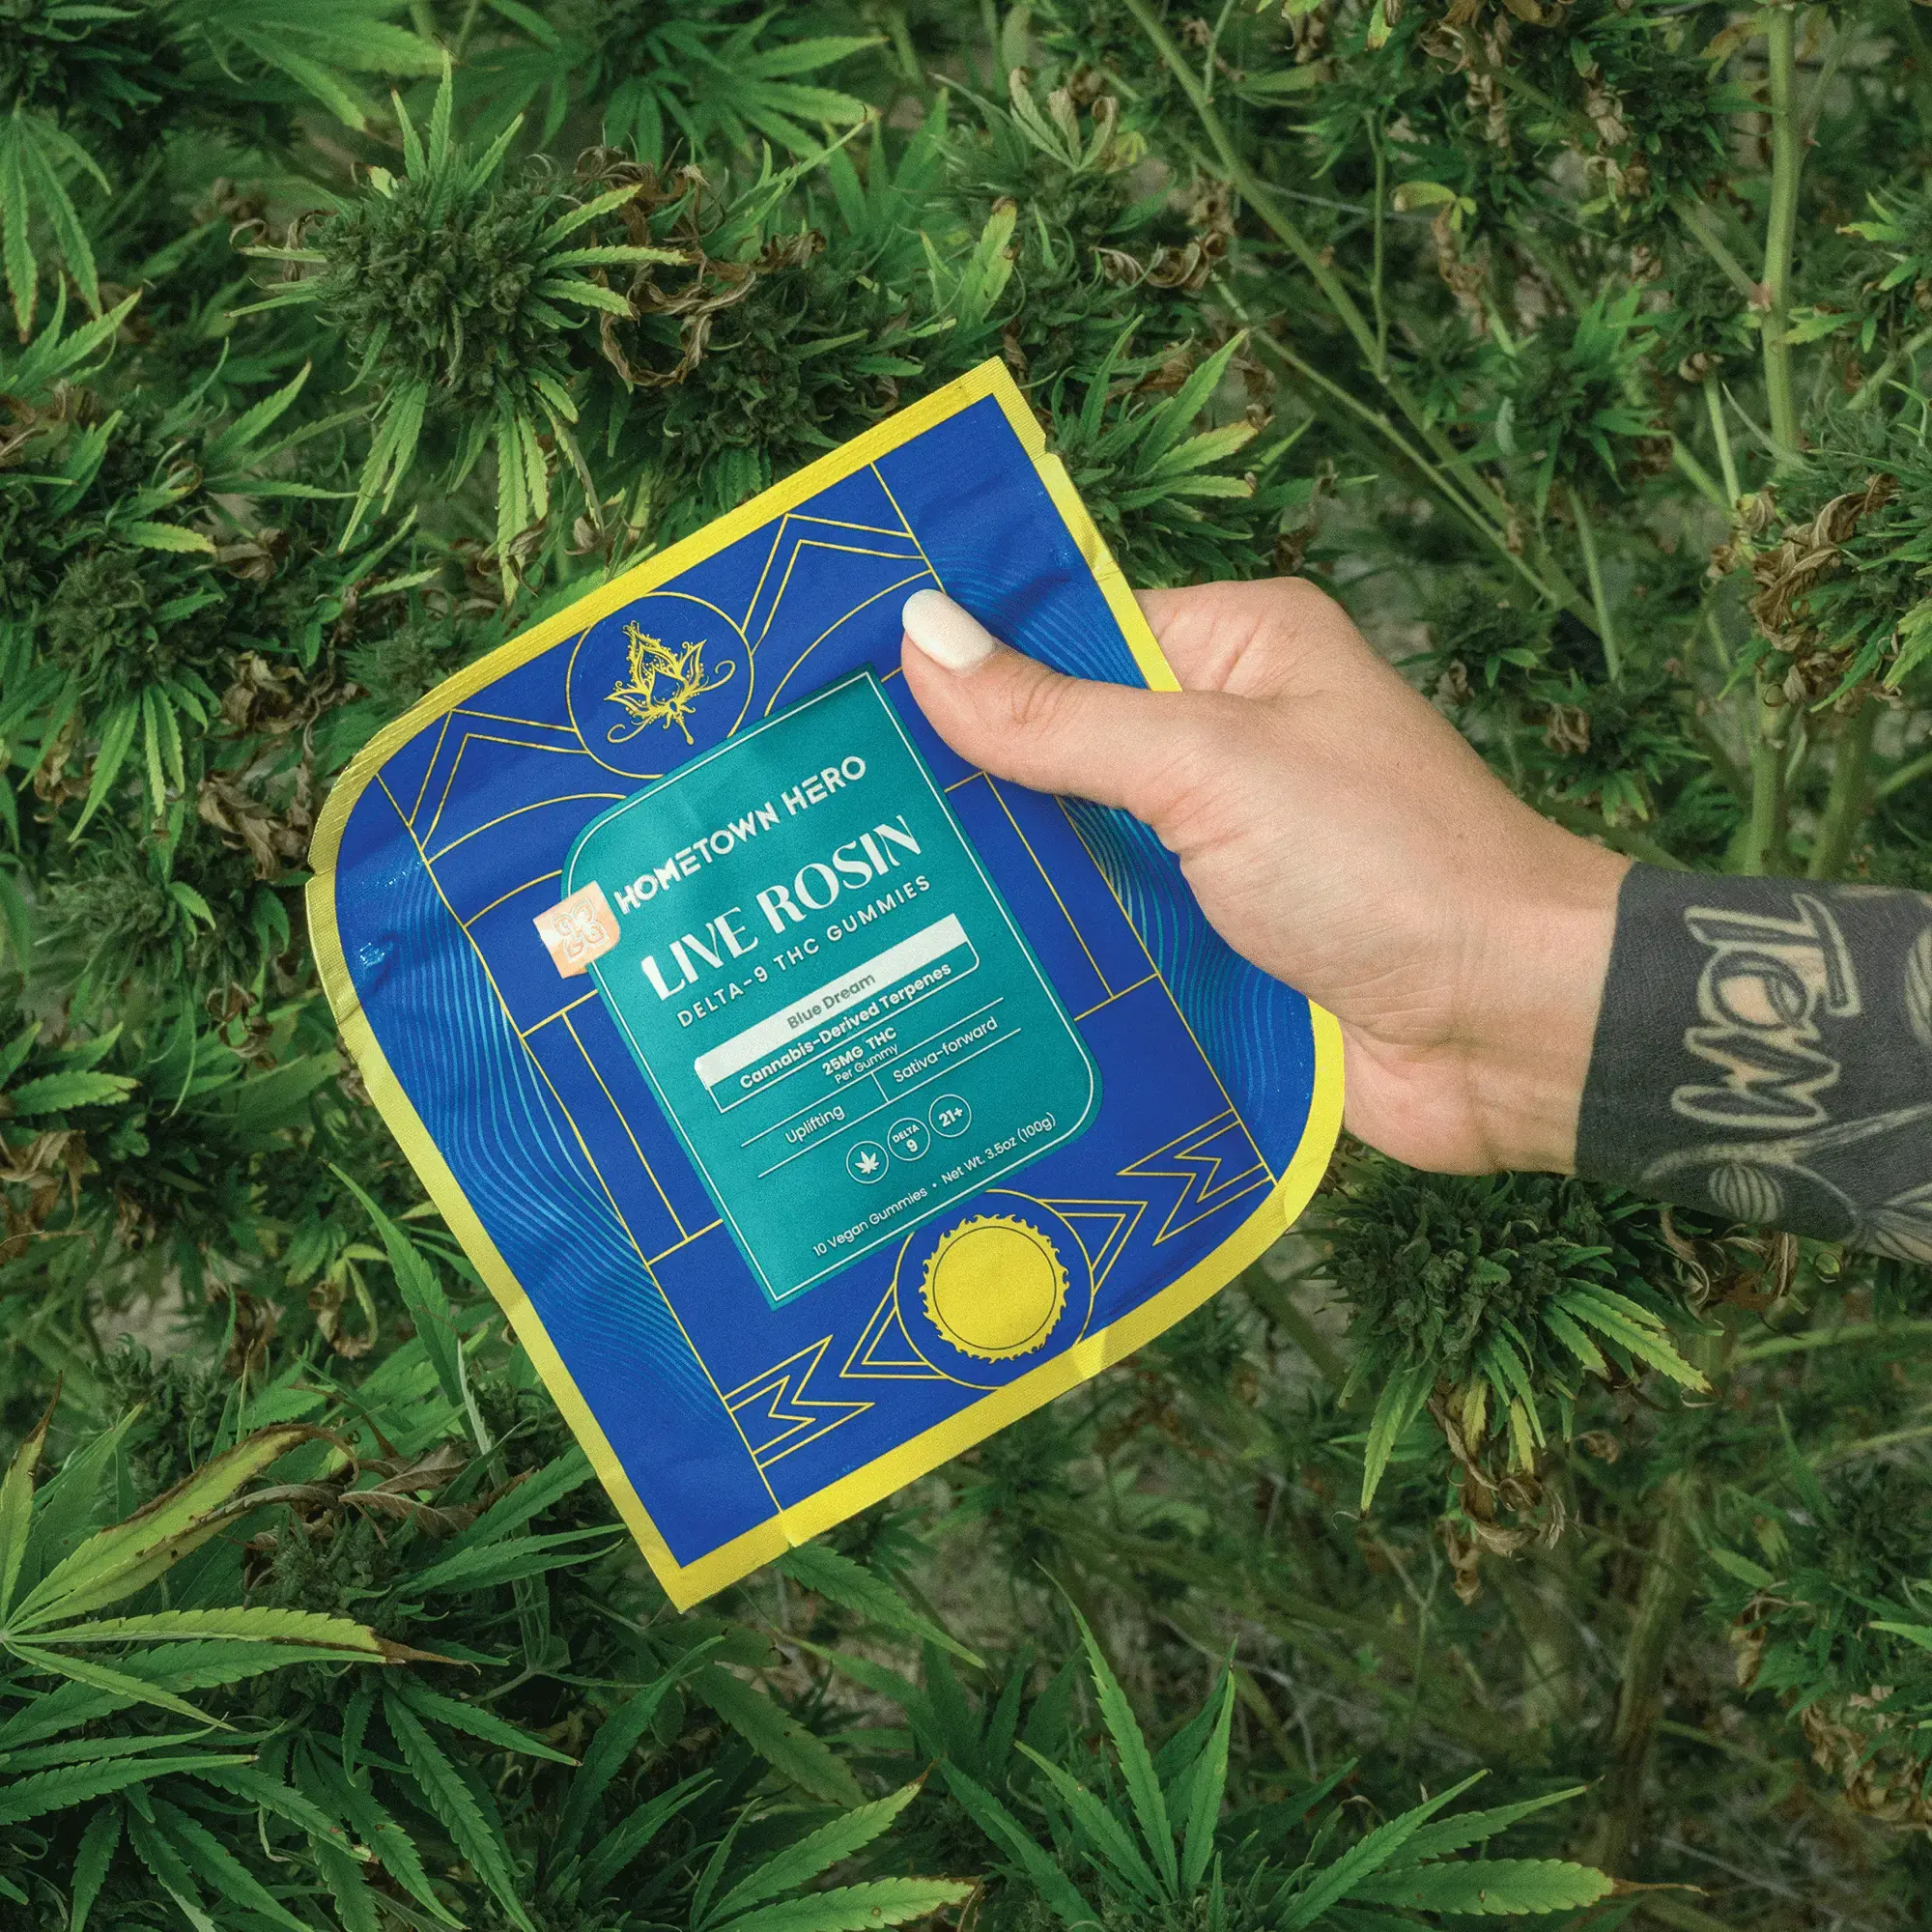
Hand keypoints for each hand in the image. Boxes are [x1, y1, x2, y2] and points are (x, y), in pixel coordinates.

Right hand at [899, 578, 1627, 1174]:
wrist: (1512, 1031)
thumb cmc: (1390, 866)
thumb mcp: (1212, 766)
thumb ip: (1063, 716)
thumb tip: (922, 636)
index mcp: (1240, 651)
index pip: (1072, 631)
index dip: (968, 660)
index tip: (844, 687)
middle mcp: (1227, 742)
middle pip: (1063, 748)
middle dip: (966, 786)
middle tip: (826, 814)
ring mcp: (1219, 852)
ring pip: (1077, 852)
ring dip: (1002, 882)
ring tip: (854, 899)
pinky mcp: (1215, 947)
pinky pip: (1109, 936)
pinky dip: (1051, 954)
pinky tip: (946, 974)